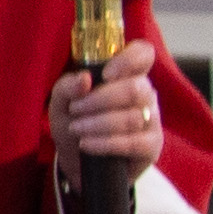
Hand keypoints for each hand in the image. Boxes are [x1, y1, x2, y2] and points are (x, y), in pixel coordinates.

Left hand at [48, 41, 164, 189]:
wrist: (78, 160)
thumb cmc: (74, 122)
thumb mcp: (60, 103)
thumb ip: (67, 87)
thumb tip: (84, 79)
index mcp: (126, 74)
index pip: (143, 54)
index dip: (129, 59)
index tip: (106, 74)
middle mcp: (144, 94)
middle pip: (136, 88)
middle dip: (99, 100)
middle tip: (75, 110)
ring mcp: (151, 120)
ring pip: (132, 117)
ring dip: (97, 124)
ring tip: (76, 129)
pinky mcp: (151, 146)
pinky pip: (134, 143)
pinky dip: (105, 143)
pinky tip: (87, 144)